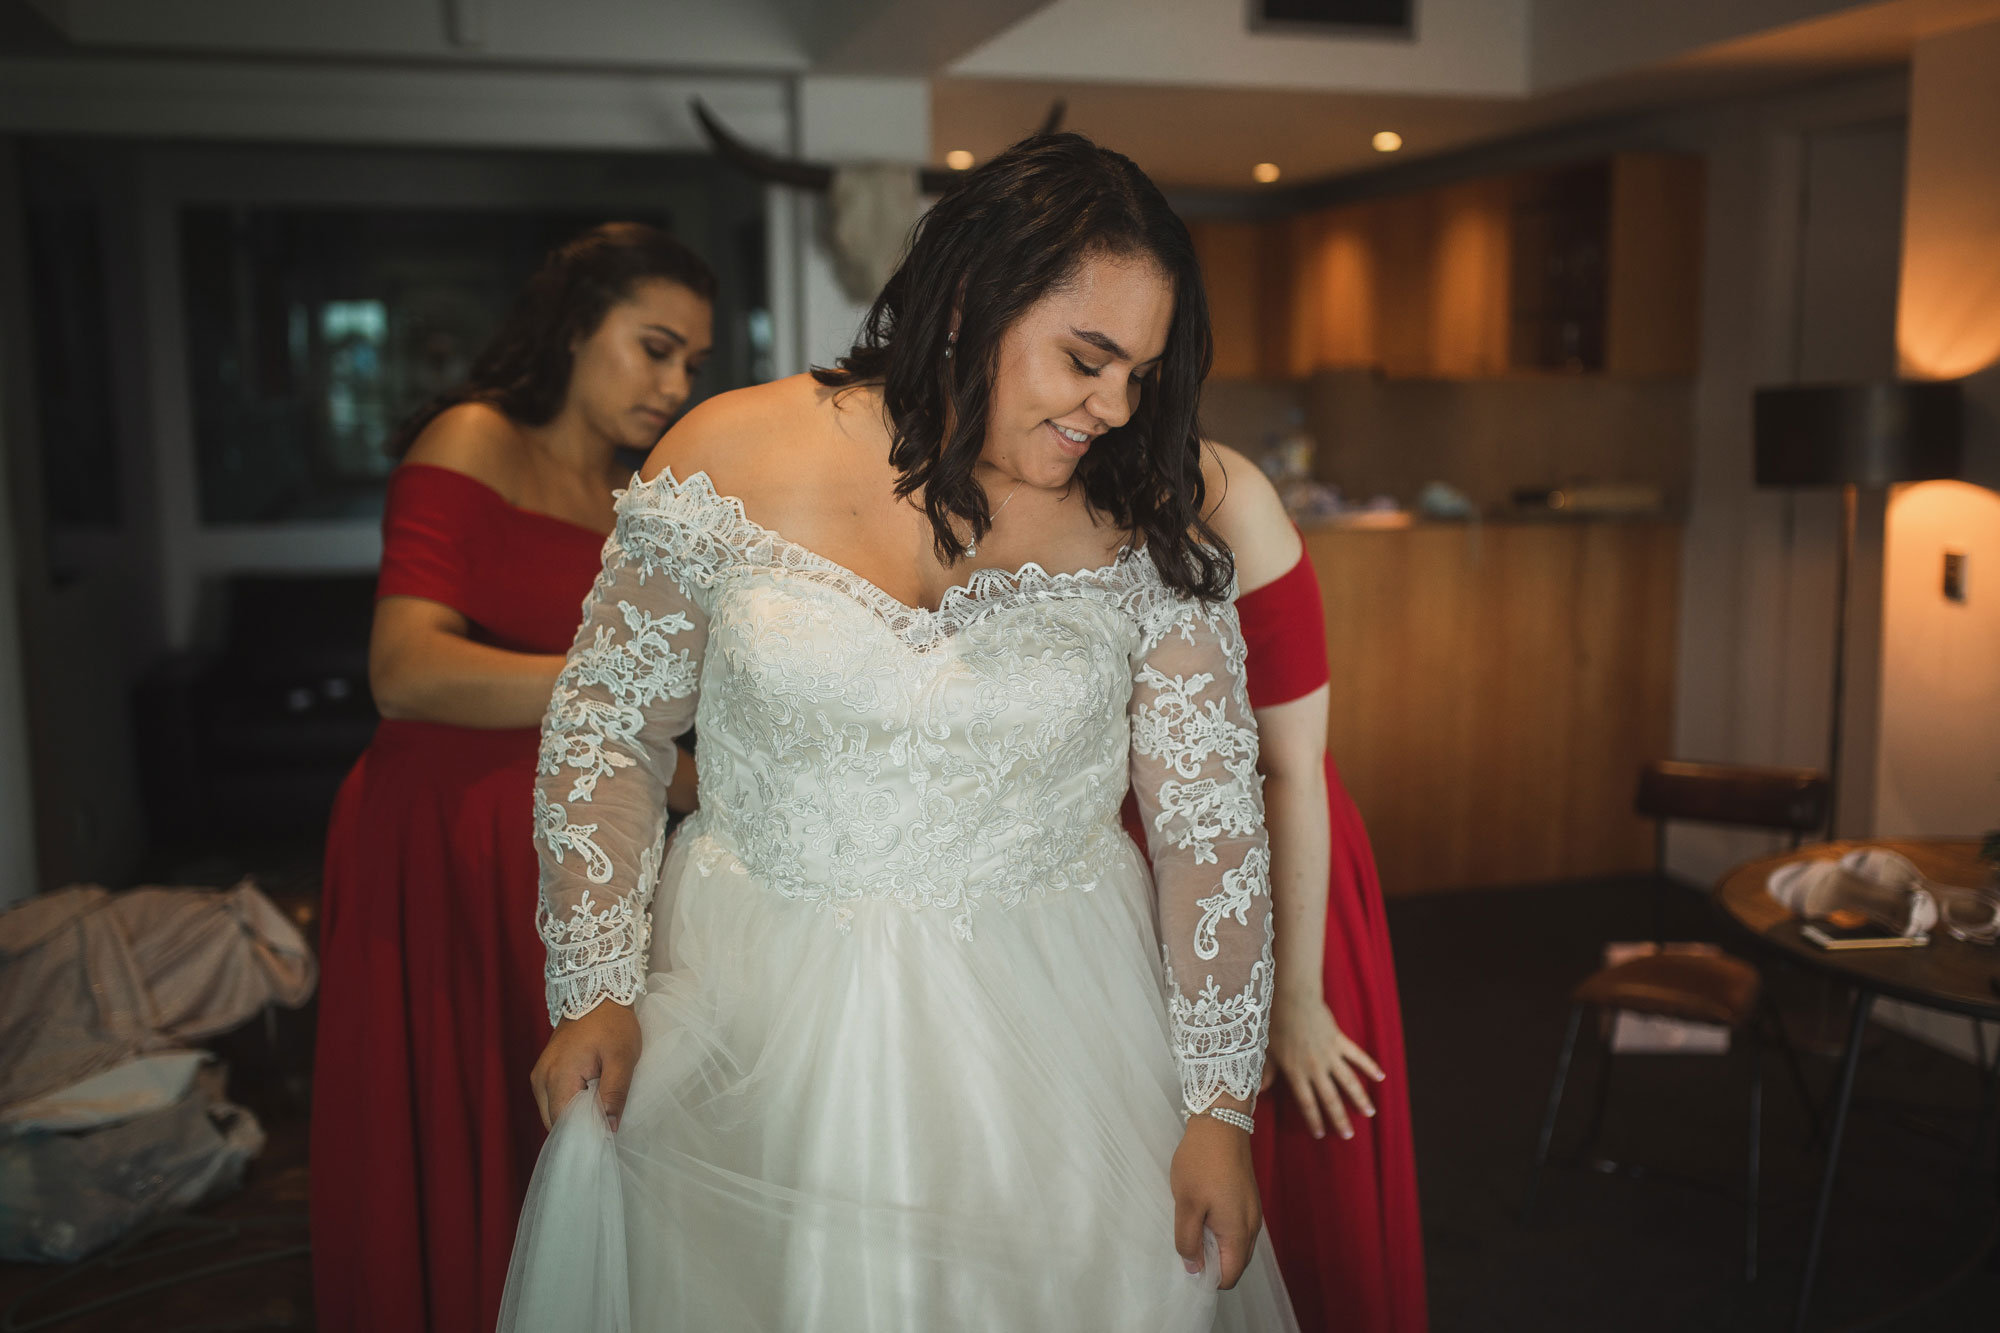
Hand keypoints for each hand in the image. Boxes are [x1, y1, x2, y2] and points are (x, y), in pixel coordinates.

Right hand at [531, 1001, 640, 1131]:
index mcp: (557, 1077)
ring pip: (552, 1112)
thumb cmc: (612, 1024)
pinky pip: (552, 1099)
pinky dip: (569, 1105)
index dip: (584, 1134)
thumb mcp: (622, 1058)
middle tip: (605, 1128)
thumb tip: (610, 1127)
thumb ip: (615, 1094)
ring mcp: (539, 1075)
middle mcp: (540, 1080)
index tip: (605, 1138)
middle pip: (554, 1122)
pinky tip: (590, 1102)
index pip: (563, 1123)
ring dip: (573, 1117)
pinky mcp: (544, 1071)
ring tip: (599, 1113)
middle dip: (578, 1128)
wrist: (596, 994)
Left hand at [1170, 1113, 1260, 1288]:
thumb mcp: (1187, 1204)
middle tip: (1188, 1242)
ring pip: (1237, 1245)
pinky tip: (1203, 1211)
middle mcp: (1252, 1226)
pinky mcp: (1249, 1199)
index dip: (1208, 1278)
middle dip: (1212, 1262)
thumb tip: (1194, 1268)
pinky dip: (1221, 1229)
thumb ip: (1189, 1241)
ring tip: (1193, 1224)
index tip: (1189, 1262)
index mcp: (1239, 1232)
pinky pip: (1238, 1227)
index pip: (1230, 1276)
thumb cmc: (1201, 1162)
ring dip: (1216, 1244)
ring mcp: (1253, 1211)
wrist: (1222, 1122)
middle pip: (1236, 1263)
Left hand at [1260, 991, 1383, 1140]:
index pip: (1306, 1103)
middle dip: (1339, 1118)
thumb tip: (1259, 1090)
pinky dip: (1370, 1066)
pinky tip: (1381, 1077)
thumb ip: (1268, 1072)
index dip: (1314, 1120)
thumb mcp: (1267, 1051)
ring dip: (1359, 1098)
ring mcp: (1329, 1055)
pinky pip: (1357, 1056)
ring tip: (1369, 1113)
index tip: (1321, 1134)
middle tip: (1349, 1135)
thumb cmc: (1275, 1023)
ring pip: (1348, 1082)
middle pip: (1330, 1098)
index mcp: (1296, 1073)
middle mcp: (1315, 1068)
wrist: (1292, 999)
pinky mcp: (1339, 1041)